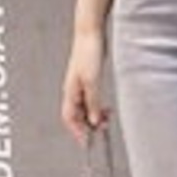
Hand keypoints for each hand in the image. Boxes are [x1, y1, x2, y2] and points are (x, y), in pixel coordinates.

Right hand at [60, 28, 112, 148]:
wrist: (90, 33)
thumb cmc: (88, 54)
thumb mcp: (93, 82)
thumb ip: (93, 102)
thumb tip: (94, 121)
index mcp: (70, 92)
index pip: (70, 118)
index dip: (77, 132)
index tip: (87, 142)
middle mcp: (72, 90)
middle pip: (77, 116)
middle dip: (88, 125)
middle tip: (102, 129)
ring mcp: (79, 85)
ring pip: (84, 108)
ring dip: (94, 116)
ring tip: (107, 118)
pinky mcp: (87, 80)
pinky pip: (89, 100)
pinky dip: (96, 107)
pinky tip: (105, 108)